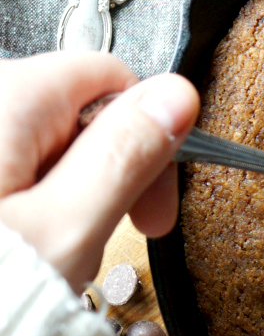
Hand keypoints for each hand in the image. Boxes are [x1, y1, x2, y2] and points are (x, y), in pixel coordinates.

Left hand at [0, 52, 199, 291]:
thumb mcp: (69, 229)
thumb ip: (127, 154)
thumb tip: (175, 97)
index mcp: (7, 100)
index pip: (109, 79)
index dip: (150, 140)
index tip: (152, 206)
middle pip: (74, 115)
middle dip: (104, 175)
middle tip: (105, 238)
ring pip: (40, 150)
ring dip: (63, 198)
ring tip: (50, 255)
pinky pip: (7, 174)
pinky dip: (24, 208)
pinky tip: (18, 249)